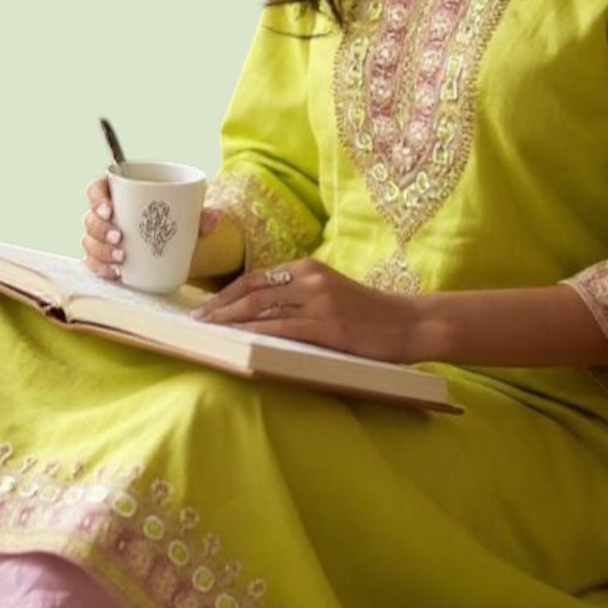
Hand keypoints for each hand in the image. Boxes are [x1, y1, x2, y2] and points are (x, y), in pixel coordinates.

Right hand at [81, 173, 223, 281]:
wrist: (173, 249)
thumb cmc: (173, 223)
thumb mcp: (187, 218)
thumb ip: (199, 215)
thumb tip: (215, 217)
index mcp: (119, 195)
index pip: (96, 189)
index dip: (97, 197)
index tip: (110, 208)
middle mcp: (105, 216)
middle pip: (90, 218)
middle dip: (101, 229)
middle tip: (120, 237)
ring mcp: (101, 239)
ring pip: (89, 241)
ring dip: (101, 250)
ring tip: (122, 258)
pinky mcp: (102, 259)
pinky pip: (92, 264)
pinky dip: (101, 269)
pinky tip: (115, 273)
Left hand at [190, 256, 425, 362]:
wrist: (410, 323)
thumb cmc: (371, 314)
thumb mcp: (332, 293)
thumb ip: (300, 295)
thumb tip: (261, 312)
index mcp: (309, 268)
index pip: (257, 277)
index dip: (228, 292)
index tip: (206, 305)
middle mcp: (311, 279)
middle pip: (253, 290)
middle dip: (221, 306)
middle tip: (198, 319)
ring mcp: (319, 302)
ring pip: (263, 308)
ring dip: (231, 320)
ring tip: (209, 330)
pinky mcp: (328, 326)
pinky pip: (283, 328)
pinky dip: (256, 333)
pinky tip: (240, 340)